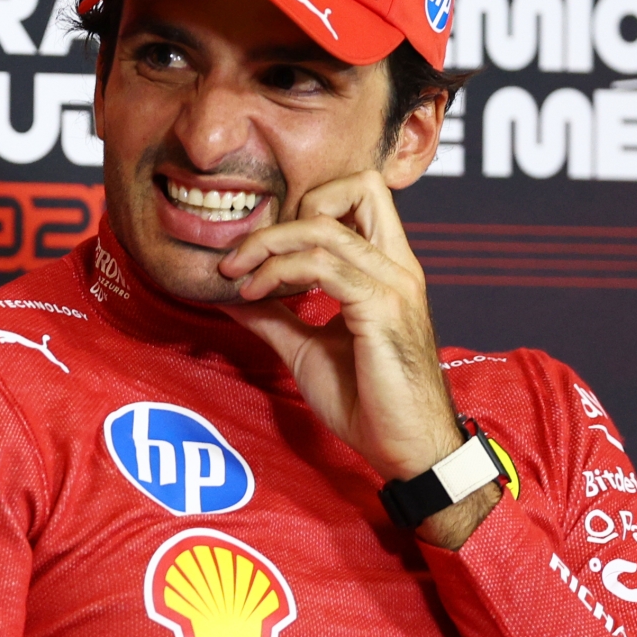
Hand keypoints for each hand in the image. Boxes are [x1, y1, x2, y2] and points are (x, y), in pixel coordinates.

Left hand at [215, 173, 492, 543]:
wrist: (405, 450)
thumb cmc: (367, 402)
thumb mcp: (306, 349)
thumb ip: (274, 316)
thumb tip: (231, 293)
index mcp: (387, 268)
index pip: (358, 196)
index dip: (304, 208)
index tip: (258, 252)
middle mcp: (397, 265)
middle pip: (357, 186)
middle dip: (293, 209)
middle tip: (246, 253)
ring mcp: (394, 284)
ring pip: (324, 227)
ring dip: (268, 245)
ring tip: (237, 277)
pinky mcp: (382, 309)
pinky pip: (323, 266)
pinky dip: (278, 271)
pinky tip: (255, 295)